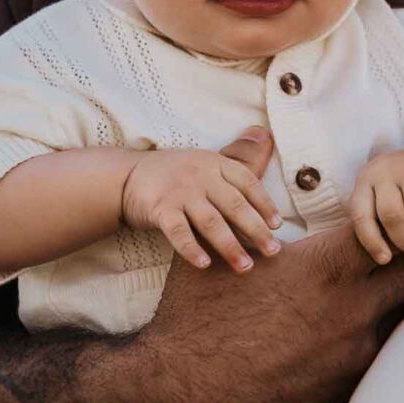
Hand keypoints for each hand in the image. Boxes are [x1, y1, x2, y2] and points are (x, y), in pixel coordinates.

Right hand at [121, 137, 284, 272]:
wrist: (126, 176)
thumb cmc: (175, 172)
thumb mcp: (205, 161)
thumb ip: (236, 158)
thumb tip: (265, 135)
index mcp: (215, 163)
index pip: (247, 182)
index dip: (265, 204)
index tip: (277, 225)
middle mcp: (200, 175)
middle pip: (235, 205)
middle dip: (256, 230)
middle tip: (273, 252)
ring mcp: (180, 192)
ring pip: (211, 222)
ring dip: (230, 247)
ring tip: (246, 267)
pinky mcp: (160, 209)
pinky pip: (179, 233)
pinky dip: (192, 249)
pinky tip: (205, 264)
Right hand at [139, 130, 403, 402]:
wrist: (178, 396)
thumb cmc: (194, 317)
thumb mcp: (220, 242)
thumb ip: (245, 182)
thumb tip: (252, 132)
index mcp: (329, 268)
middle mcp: (354, 311)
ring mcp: (353, 354)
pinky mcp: (343, 388)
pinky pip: (380, 352)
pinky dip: (395, 333)